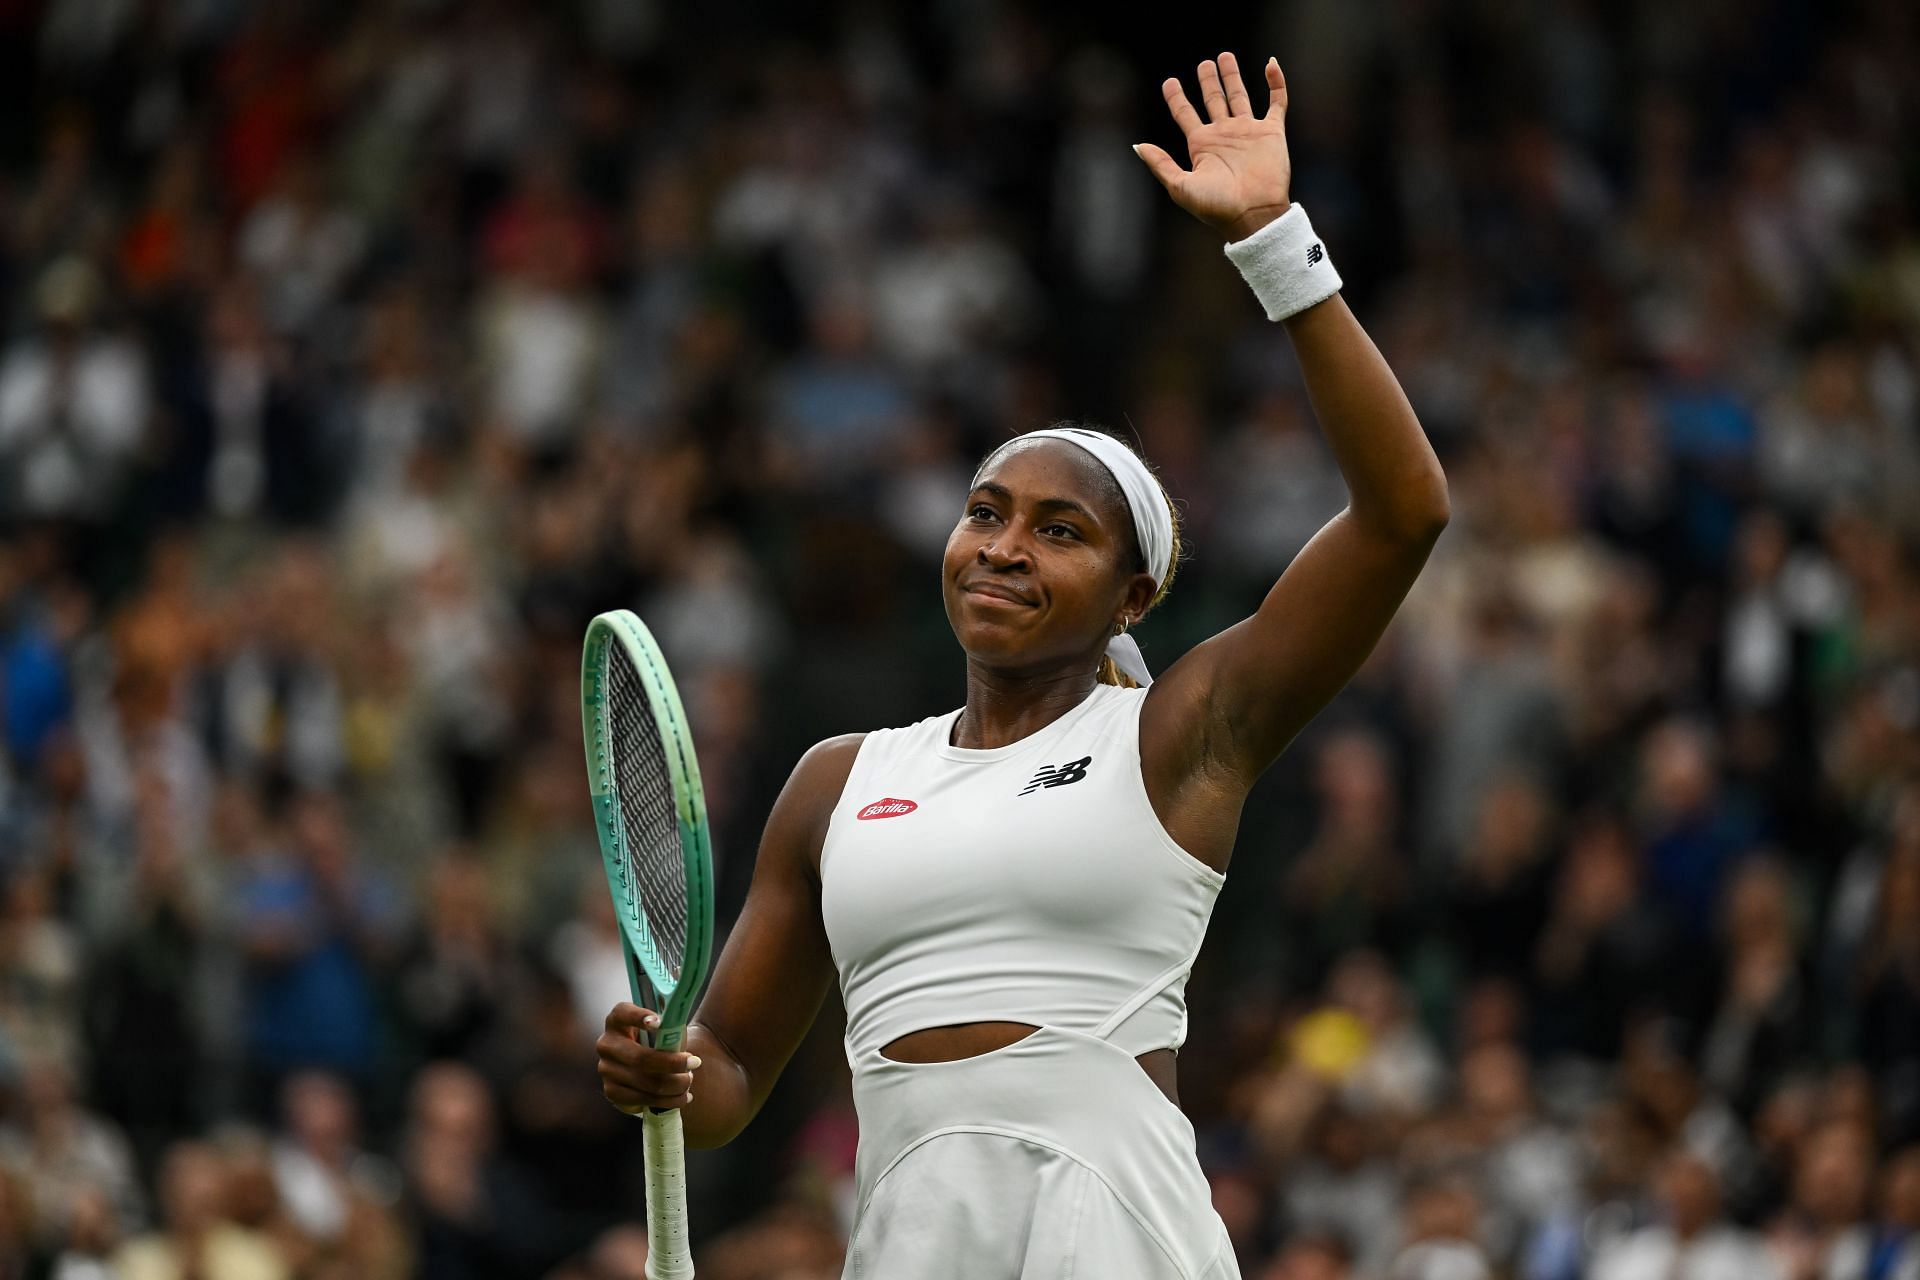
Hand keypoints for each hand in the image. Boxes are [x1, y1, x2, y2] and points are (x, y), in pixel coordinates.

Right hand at [597, 1002, 701, 1113]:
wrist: (647, 1068)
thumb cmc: (658, 1041)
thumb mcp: (663, 1029)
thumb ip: (670, 1024)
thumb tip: (681, 1020)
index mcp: (617, 1020)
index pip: (623, 1013)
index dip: (639, 1017)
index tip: (659, 1022)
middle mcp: (607, 1043)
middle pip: (640, 1058)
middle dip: (672, 1063)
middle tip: (695, 1062)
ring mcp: (606, 1069)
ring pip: (645, 1082)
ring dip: (674, 1084)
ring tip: (689, 1081)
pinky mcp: (611, 1091)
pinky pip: (643, 1099)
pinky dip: (668, 1100)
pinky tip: (683, 1097)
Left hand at [1135, 52, 1292, 240]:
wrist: (1253, 215)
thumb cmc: (1216, 206)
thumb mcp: (1180, 186)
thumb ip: (1161, 164)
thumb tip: (1137, 146)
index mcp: (1202, 145)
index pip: (1185, 114)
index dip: (1176, 97)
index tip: (1169, 81)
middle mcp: (1224, 135)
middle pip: (1213, 100)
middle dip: (1208, 81)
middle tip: (1204, 63)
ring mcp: (1248, 132)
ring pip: (1239, 96)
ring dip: (1232, 77)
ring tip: (1225, 57)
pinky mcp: (1272, 132)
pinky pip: (1276, 102)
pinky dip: (1276, 83)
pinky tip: (1270, 64)